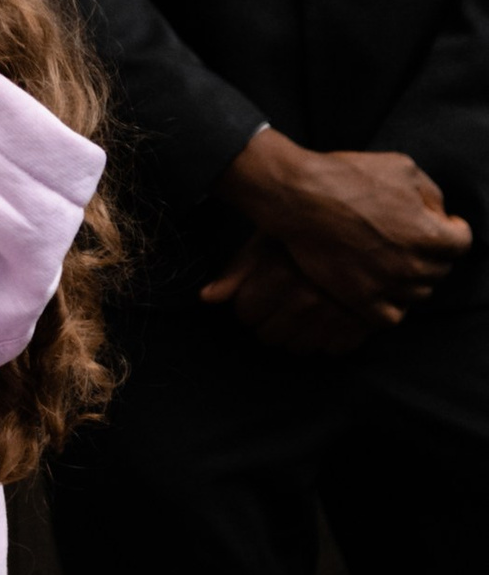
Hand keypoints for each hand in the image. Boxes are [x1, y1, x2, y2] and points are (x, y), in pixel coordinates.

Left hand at [201, 232, 382, 354]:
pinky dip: (327, 338)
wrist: (367, 224)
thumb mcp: (267, 240)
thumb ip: (235, 271)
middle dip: (268, 322)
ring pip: (298, 348)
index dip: (247, 305)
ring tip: (300, 311)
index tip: (255, 296)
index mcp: (278, 274)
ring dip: (295, 334)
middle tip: (277, 304)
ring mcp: (336, 314)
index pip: (245, 314)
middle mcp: (306, 298)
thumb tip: (207, 298)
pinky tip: (326, 317)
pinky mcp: (362, 324)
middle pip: (268, 337)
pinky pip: (332, 349)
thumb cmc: (308, 230)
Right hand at [209, 130, 470, 325]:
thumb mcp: (401, 166)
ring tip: (395, 260)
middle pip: (441, 269)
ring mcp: (387, 285)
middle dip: (432, 253)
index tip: (445, 226)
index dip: (455, 231)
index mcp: (427, 232)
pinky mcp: (361, 300)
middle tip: (411, 240)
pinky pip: (393, 316)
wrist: (298, 197)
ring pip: (419, 293)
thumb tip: (440, 215)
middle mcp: (412, 264)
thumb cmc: (347, 176)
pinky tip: (384, 286)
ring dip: (413, 278)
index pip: (462, 242)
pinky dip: (394, 304)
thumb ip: (431, 193)